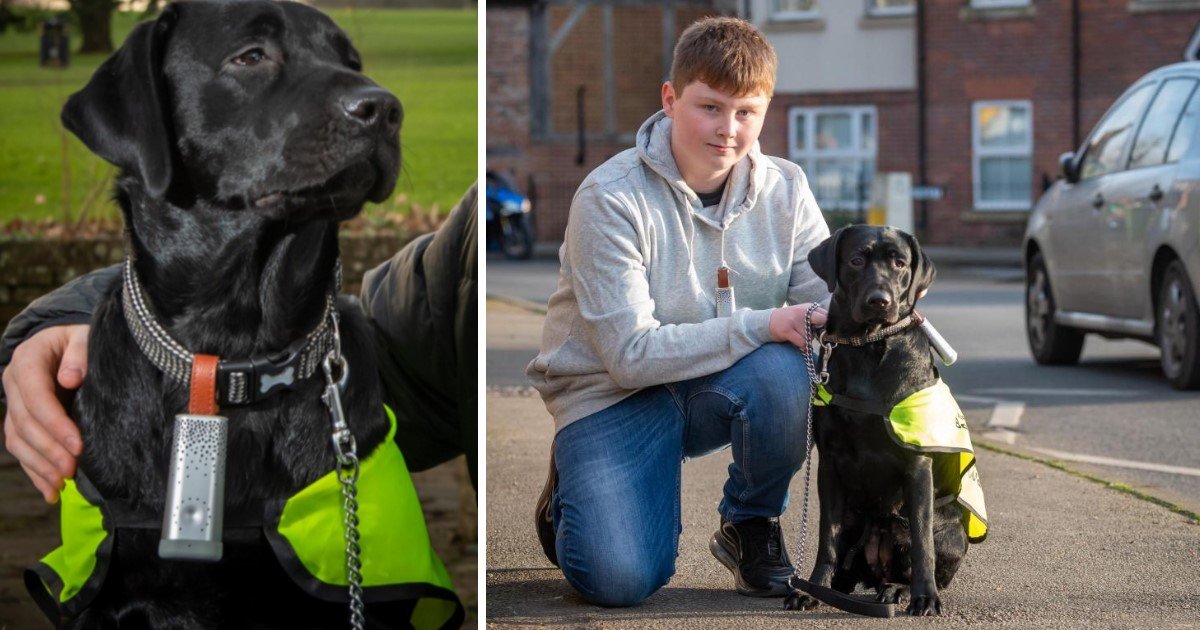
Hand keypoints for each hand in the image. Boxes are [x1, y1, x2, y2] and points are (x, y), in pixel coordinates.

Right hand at [2, 324, 88, 502]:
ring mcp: (13, 403)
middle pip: (25, 423)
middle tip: (72, 469)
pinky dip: (34, 471)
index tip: (77, 445)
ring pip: (18, 440)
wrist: (66, 341)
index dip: (54, 423)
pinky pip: (21, 448)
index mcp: (28, 360)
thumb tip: (70, 378)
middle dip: (48, 450)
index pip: (36, 396)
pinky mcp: (19, 419)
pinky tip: (50, 490)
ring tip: (62, 483)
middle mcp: (13, 383)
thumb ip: (79, 353)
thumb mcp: (84, 336)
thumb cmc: (79, 339)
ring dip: (39, 465)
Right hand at [769, 303, 827, 348]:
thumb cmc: (790, 320)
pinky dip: (803, 346)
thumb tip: (830, 328)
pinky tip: (798, 342)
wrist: (769, 321)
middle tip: (817, 335)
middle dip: (822, 330)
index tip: (825, 330)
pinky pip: (802, 342)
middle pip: (822, 320)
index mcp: (808, 307)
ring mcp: (794, 321)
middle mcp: (802, 312)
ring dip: (808, 340)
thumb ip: (816, 317)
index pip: (826, 314)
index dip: (828, 324)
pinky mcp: (787, 330)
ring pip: (811, 336)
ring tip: (800, 337)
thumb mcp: (803, 313)